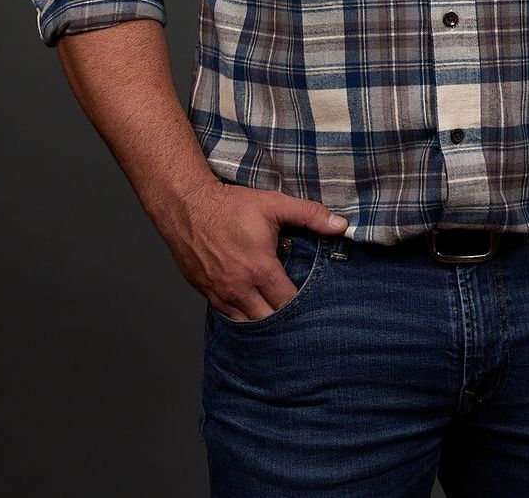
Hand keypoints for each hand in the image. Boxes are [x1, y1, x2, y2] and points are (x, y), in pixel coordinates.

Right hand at [160, 180, 348, 320]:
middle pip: (268, 322)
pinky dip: (242, 317)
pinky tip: (253, 311)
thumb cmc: (231, 205)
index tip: (314, 305)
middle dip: (284, 321)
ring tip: (278, 318)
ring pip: (247, 324)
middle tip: (299, 317)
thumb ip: (310, 215)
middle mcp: (239, 288)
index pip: (287, 303)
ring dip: (262, 323)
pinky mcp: (206, 294)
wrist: (187, 206)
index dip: (302, 306)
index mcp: (259, 268)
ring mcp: (220, 294)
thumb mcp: (274, 204)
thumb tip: (341, 226)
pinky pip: (228, 317)